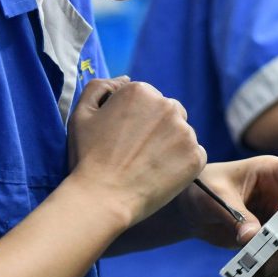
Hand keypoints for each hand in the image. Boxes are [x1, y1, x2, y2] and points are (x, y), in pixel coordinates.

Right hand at [66, 77, 206, 229]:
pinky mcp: (196, 156)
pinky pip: (193, 155)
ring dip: (169, 145)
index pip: (146, 100)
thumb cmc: (88, 157)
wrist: (102, 198)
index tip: (122, 140)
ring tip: (146, 166)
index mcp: (140, 91)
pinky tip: (160, 176)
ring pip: (181, 134)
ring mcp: (185, 131)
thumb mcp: (81, 114)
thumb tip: (125, 78)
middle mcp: (167, 105)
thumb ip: (100, 87)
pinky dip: (181, 165)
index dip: (133, 120)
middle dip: (155, 129)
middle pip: (168, 113)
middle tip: (135, 154)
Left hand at [189, 157, 277, 276]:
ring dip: (274, 262)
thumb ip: (235, 215)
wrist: (190, 208)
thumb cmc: (203, 187)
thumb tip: (252, 238)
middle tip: (267, 259)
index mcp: (271, 171)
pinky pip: (275, 255)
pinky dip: (264, 269)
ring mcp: (277, 217)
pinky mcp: (269, 238)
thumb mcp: (216, 197)